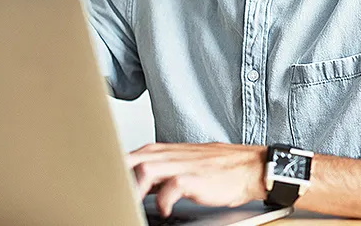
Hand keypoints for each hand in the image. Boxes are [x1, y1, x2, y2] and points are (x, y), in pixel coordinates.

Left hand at [126, 142, 266, 215]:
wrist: (253, 166)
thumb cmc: (223, 167)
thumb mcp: (188, 162)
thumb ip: (164, 167)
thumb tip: (142, 181)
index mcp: (167, 151)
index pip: (131, 154)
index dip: (115, 168)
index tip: (107, 184)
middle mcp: (171, 155)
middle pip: (131, 159)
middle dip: (117, 175)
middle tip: (112, 195)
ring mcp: (183, 165)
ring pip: (146, 169)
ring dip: (134, 188)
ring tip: (131, 203)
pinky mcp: (196, 178)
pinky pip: (172, 186)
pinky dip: (163, 200)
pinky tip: (164, 210)